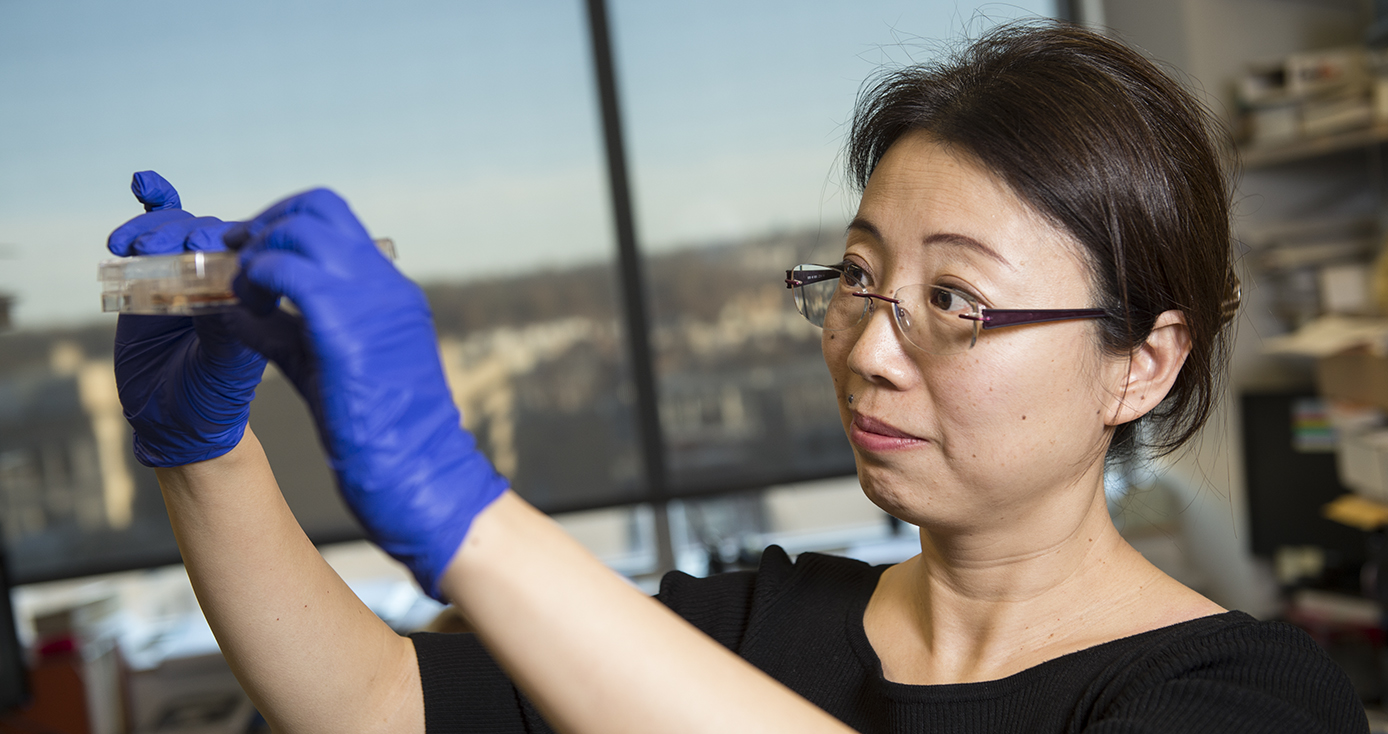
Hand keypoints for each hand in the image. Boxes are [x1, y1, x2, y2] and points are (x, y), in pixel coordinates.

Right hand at [110, 171, 266, 466]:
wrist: (174, 422)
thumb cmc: (210, 401)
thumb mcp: (222, 369)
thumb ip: (222, 332)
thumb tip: (220, 294)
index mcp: (257, 297)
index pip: (245, 255)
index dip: (219, 246)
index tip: (195, 252)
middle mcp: (229, 279)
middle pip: (211, 236)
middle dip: (180, 237)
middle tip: (154, 249)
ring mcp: (194, 273)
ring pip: (181, 230)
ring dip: (156, 228)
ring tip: (129, 245)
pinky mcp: (160, 274)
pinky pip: (162, 229)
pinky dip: (154, 203)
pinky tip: (145, 181)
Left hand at [224, 189, 508, 598]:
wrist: (416, 468)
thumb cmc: (376, 430)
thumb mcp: (326, 364)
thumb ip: (287, 331)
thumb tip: (238, 311)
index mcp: (388, 289)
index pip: (335, 221)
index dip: (283, 224)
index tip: (249, 252)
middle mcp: (383, 282)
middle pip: (317, 206)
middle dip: (265, 223)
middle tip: (235, 260)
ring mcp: (371, 298)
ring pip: (299, 228)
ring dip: (257, 251)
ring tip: (241, 290)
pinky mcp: (346, 326)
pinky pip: (285, 273)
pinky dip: (254, 281)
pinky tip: (246, 310)